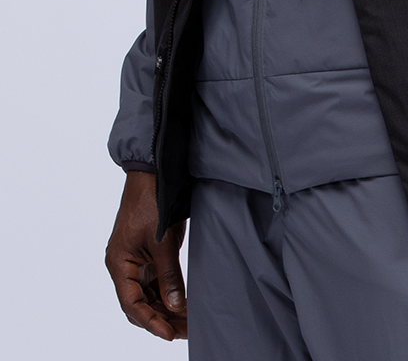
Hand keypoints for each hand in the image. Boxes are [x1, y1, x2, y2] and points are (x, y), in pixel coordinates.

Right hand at [105, 171, 186, 340]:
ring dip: (166, 308)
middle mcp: (124, 266)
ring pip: (148, 295)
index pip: (131, 304)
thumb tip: (176, 306)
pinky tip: (183, 303)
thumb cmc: (151, 202)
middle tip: (185, 331)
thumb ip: (169, 276)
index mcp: (118, 264)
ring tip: (188, 322)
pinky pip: (155, 281)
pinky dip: (168, 293)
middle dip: (161, 319)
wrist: (153, 173)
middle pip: (139, 303)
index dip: (150, 322)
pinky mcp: (148, 253)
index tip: (170, 334)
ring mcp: (135, 260)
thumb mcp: (162, 242)